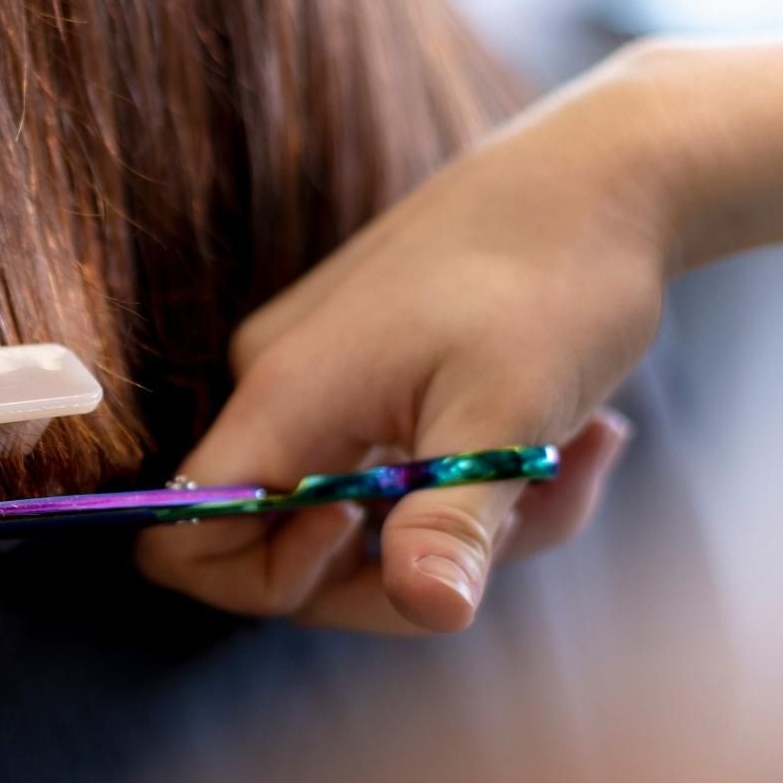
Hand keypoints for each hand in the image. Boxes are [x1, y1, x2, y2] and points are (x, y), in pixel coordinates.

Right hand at [136, 63, 680, 633]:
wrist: (601, 171)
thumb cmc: (558, 277)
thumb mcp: (513, 413)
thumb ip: (454, 520)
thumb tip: (427, 611)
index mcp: (286, 398)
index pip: (181, 537)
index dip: (263, 582)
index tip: (369, 545)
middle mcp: (279, 392)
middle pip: (288, 550)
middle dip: (414, 566)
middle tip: (531, 517)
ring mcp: (319, 386)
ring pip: (363, 521)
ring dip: (470, 523)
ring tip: (577, 464)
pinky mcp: (363, 382)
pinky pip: (393, 477)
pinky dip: (476, 483)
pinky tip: (571, 445)